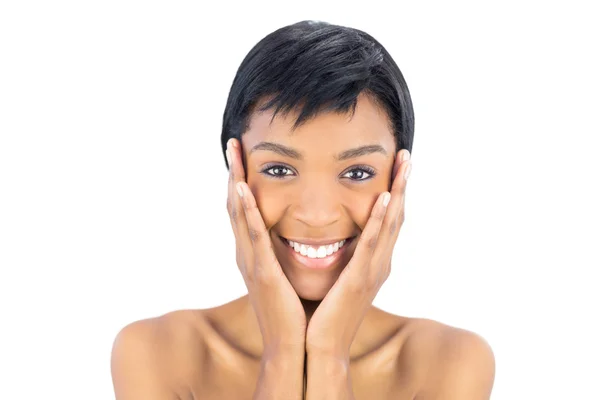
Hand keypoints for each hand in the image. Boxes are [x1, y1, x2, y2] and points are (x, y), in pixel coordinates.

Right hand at [225, 138, 306, 356]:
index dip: (239, 182)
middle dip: (232, 173)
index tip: (242, 156)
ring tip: (233, 152)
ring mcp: (251, 263)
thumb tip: (294, 236)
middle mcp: (247, 254)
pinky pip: (253, 236)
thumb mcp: (285, 277)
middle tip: (232, 143)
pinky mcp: (262, 273)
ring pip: (238, 214)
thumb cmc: (293, 313)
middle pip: (234, 206)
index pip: (243, 211)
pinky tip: (242, 188)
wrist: (294, 347)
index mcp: (254, 255)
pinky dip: (246, 210)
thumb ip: (284, 256)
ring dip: (234, 180)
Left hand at [305, 149, 411, 359]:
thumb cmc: (325, 313)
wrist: (320, 347)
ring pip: (390, 224)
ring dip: (398, 192)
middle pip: (396, 216)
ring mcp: (373, 271)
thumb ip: (341, 257)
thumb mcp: (337, 278)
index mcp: (373, 262)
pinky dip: (379, 220)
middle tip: (407, 155)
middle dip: (403, 184)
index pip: (388, 220)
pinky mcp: (359, 279)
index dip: (395, 192)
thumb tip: (334, 237)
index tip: (397, 166)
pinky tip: (384, 198)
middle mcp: (379, 263)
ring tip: (403, 165)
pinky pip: (371, 244)